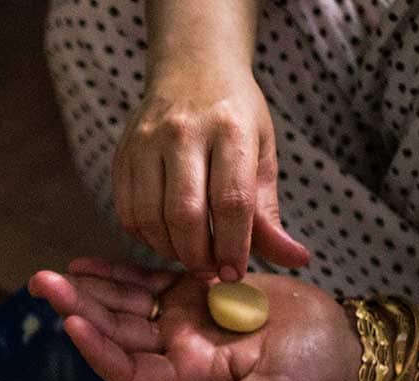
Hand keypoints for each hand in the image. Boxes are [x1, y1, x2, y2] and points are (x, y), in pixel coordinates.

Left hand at [28, 259, 360, 380]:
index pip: (131, 370)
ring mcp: (179, 321)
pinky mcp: (190, 292)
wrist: (332, 338)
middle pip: (115, 333)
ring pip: (122, 306)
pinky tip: (84, 265)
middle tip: (41, 285)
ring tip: (49, 274)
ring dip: (86, 291)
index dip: (100, 350)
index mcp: (189, 376)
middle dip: (77, 310)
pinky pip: (144, 284)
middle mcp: (174, 350)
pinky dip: (115, 274)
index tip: (72, 325)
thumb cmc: (310, 370)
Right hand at [114, 69, 308, 281]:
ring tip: (188, 256)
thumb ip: (269, 213)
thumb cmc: (234, 117)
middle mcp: (184, 132)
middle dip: (198, 256)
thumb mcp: (262, 155)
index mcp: (231, 129)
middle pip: (186, 213)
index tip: (235, 273)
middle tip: (209, 273)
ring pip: (150, 217)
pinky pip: (127, 211)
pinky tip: (164, 238)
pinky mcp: (122, 154)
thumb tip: (296, 260)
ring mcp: (147, 141)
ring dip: (169, 250)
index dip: (233, 246)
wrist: (192, 70)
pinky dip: (145, 236)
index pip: (231, 202)